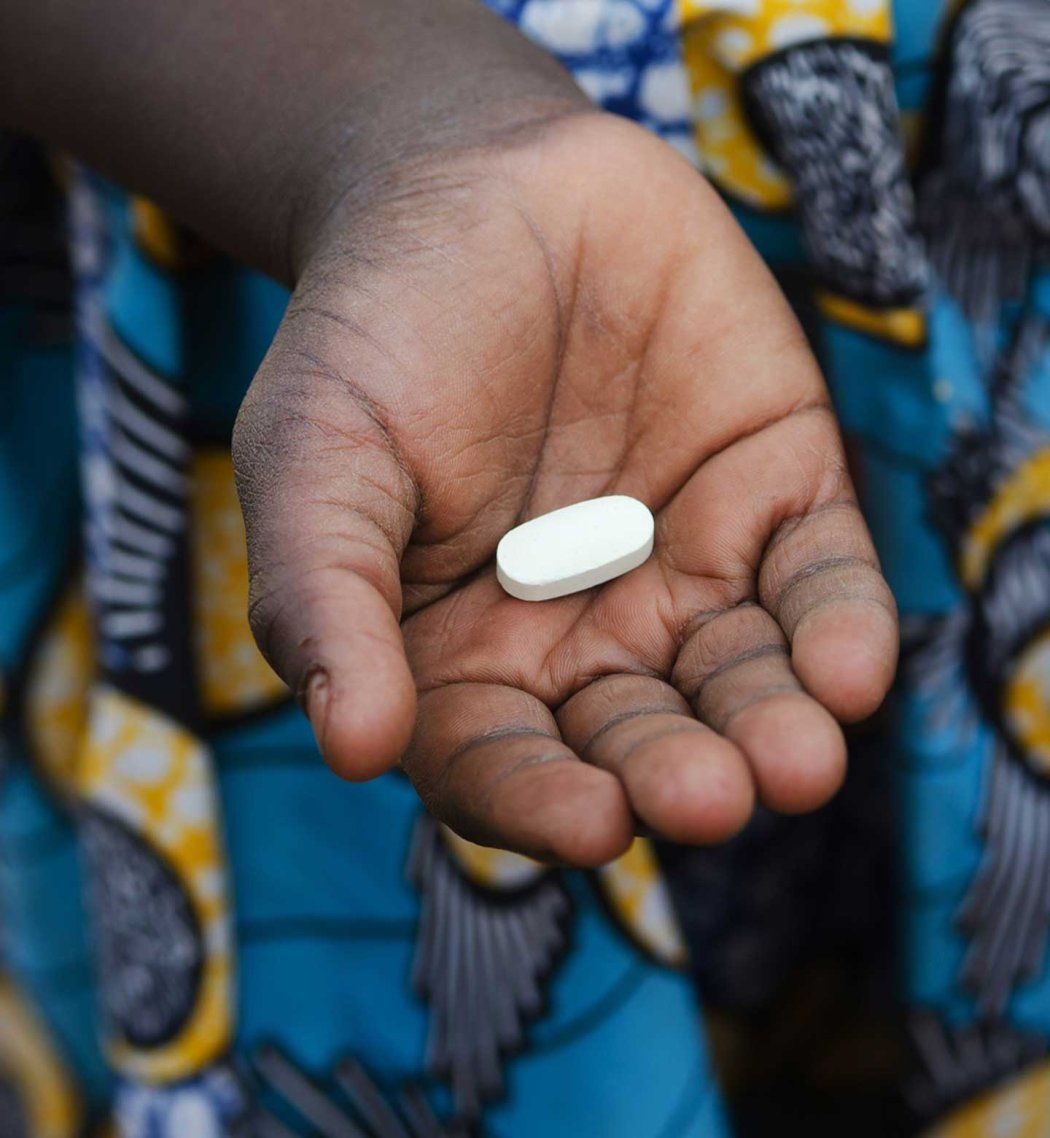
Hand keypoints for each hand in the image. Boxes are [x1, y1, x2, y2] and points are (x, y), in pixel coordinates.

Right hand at [233, 112, 897, 865]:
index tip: (592, 824)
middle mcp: (578, 631)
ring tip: (796, 765)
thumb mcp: (314, 456)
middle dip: (675, 773)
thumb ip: (323, 596)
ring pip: (738, 677)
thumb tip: (347, 746)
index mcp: (461, 653)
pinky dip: (838, 625)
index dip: (543, 803)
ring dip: (773, 726)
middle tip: (709, 796)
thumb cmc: (374, 331)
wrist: (481, 183)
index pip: (501, 762)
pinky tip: (849, 669)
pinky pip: (816, 576)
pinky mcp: (770, 491)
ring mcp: (681, 565)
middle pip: (635, 736)